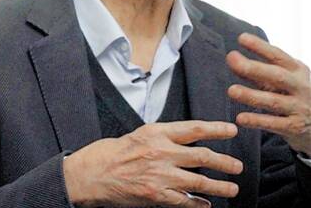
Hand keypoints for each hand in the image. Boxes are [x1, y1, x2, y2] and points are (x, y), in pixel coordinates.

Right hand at [63, 120, 242, 207]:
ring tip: (232, 187)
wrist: (92, 173)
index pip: (194, 129)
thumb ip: (161, 137)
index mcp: (156, 133)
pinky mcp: (157, 195)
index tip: (232, 130)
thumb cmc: (111, 153)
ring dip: (220, 186)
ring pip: (200, 181)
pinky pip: (185, 201)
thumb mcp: (138, 135)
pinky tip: (206, 204)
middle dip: (225, 162)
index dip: (217, 129)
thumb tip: (184, 140)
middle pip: (203, 156)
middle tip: (238, 165)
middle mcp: (161, 152)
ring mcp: (160, 175)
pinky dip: (198, 203)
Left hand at [227, 32, 310, 154]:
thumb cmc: (296, 93)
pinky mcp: (295, 127)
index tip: (241, 38)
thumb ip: (260, 71)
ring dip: (251, 95)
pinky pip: (274, 124)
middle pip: (277, 76)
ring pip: (274, 101)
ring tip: (231, 90)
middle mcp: (300, 87)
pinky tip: (240, 118)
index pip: (278, 56)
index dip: (260, 46)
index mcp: (297, 70)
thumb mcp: (285, 77)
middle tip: (231, 59)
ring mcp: (299, 107)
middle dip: (254, 68)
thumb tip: (232, 60)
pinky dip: (257, 121)